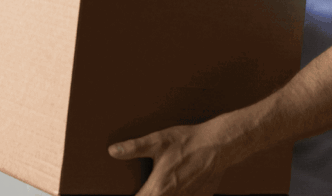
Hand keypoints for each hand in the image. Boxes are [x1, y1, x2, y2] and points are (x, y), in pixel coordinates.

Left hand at [108, 118, 234, 195]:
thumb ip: (134, 148)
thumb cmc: (188, 141)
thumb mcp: (157, 141)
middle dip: (147, 195)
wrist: (218, 145)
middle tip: (144, 189)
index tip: (130, 193)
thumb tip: (113, 151)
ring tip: (161, 187)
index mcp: (159, 188)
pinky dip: (180, 195)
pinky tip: (177, 186)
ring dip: (163, 195)